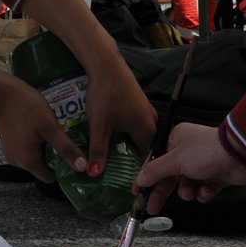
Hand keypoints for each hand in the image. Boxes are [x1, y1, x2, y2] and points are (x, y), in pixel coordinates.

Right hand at [0, 59, 77, 182]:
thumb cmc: (26, 107)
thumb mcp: (50, 127)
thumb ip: (66, 149)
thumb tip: (82, 168)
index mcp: (28, 161)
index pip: (49, 178)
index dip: (61, 169)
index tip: (69, 155)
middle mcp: (16, 161)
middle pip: (41, 167)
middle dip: (52, 155)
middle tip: (61, 138)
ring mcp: (9, 152)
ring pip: (33, 157)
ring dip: (43, 147)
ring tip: (50, 130)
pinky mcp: (7, 143)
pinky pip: (25, 149)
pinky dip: (33, 142)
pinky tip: (38, 127)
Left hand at [77, 55, 156, 178]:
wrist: (105, 64)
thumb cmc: (105, 95)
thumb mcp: (100, 126)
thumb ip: (98, 152)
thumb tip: (94, 174)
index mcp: (147, 129)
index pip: (144, 158)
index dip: (134, 171)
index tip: (123, 182)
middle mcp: (151, 120)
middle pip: (141, 146)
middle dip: (128, 158)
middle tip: (113, 172)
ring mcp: (145, 109)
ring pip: (136, 134)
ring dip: (124, 144)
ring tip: (110, 156)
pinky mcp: (137, 101)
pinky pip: (133, 123)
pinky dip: (124, 131)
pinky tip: (110, 134)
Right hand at [134, 123, 245, 213]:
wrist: (240, 155)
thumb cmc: (205, 151)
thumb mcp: (175, 160)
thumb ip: (155, 171)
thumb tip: (139, 179)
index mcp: (175, 141)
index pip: (156, 162)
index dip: (146, 177)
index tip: (137, 192)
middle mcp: (188, 152)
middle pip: (169, 176)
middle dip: (163, 192)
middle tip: (152, 208)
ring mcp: (203, 164)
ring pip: (187, 185)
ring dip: (188, 191)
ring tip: (192, 191)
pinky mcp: (216, 176)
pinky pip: (203, 189)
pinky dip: (204, 192)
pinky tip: (207, 189)